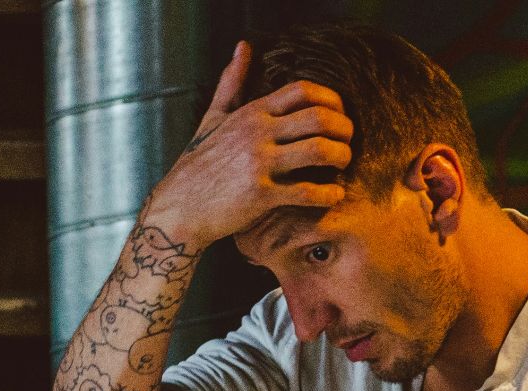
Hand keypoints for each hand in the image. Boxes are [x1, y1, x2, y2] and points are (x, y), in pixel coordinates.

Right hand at [140, 42, 353, 251]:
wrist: (180, 207)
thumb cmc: (199, 163)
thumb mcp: (214, 117)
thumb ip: (232, 83)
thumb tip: (243, 47)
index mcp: (252, 113)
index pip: (302, 91)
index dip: (331, 100)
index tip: (339, 115)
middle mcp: (257, 133)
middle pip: (319, 118)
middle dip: (344, 129)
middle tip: (348, 142)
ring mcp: (259, 163)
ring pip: (319, 151)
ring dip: (342, 157)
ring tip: (343, 164)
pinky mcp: (261, 195)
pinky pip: (307, 192)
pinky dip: (329, 194)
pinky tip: (335, 194)